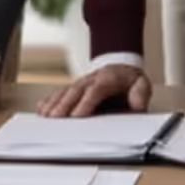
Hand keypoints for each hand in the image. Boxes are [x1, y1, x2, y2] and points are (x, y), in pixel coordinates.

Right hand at [36, 64, 151, 117]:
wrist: (121, 65)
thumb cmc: (129, 80)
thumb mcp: (142, 84)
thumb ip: (140, 94)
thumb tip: (137, 106)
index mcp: (107, 79)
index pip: (95, 90)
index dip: (85, 102)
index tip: (77, 116)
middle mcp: (90, 80)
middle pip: (75, 91)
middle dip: (64, 105)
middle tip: (55, 119)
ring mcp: (80, 83)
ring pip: (64, 92)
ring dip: (54, 103)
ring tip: (45, 116)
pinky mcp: (73, 88)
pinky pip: (59, 93)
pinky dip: (49, 100)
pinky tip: (42, 109)